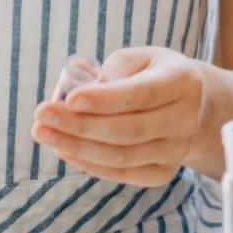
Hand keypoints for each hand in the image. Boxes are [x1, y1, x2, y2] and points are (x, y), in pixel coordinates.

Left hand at [29, 47, 209, 186]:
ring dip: (77, 147)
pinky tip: (64, 149)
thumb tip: (69, 86)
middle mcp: (186, 119)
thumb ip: (106, 72)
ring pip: (121, 156)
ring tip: (44, 133)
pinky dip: (89, 163)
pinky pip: (122, 173)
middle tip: (40, 117)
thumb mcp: (138, 59)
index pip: (141, 94)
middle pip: (128, 129)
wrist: (192, 105)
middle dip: (79, 125)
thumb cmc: (153, 75)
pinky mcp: (163, 172)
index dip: (104, 99)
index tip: (69, 98)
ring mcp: (177, 150)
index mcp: (183, 81)